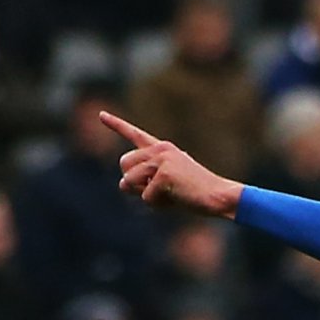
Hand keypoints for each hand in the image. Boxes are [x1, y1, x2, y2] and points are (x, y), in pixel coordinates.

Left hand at [101, 111, 242, 217]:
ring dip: (146, 195)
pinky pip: (146, 197)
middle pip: (124, 165)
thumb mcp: (166, 186)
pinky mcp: (164, 174)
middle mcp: (160, 149)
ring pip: (130, 182)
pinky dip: (159, 205)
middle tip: (158, 190)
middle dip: (134, 182)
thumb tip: (122, 185)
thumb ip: (143, 182)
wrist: (219, 196)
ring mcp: (162, 160)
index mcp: (162, 149)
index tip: (101, 115)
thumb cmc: (195, 194)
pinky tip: (178, 199)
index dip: (116, 125)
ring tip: (171, 194)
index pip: (135, 134)